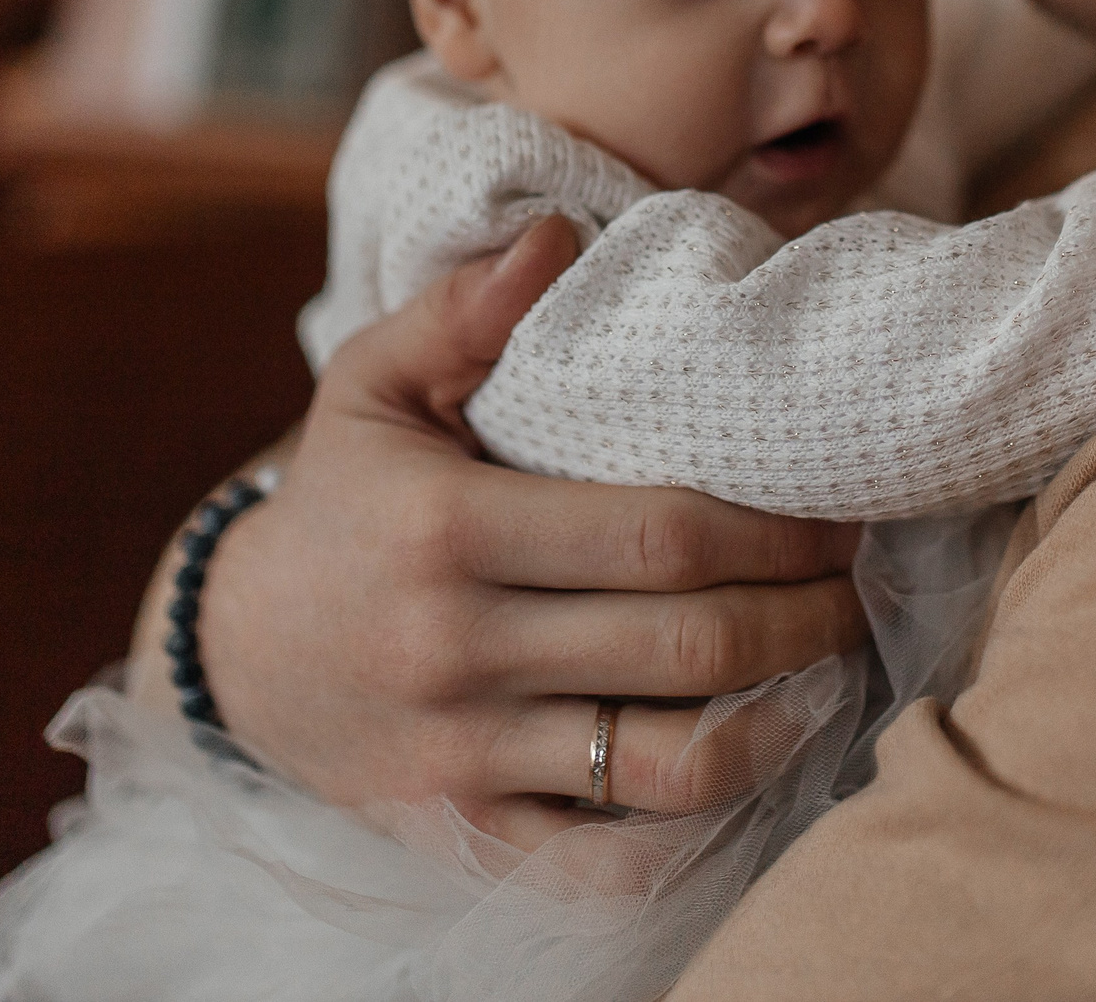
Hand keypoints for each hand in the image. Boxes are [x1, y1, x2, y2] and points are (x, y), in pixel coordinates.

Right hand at [182, 218, 868, 849]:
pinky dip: (694, 831)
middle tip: (860, 587)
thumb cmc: (340, 499)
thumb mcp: (370, 385)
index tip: (839, 514)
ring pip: (666, 764)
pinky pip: (605, 863)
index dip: (774, 532)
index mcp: (449, 530)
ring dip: (781, 722)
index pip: (657, 537)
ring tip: (833, 673)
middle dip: (806, 618)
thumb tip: (559, 233)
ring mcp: (465, 753)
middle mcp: (458, 648)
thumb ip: (462, 309)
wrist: (235, 650)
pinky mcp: (466, 833)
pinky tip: (748, 770)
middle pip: (686, 647)